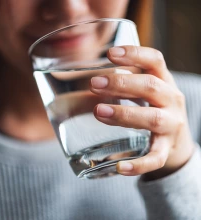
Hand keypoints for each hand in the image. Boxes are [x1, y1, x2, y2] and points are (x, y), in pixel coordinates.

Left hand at [90, 46, 194, 179]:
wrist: (176, 142)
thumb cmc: (154, 110)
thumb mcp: (145, 92)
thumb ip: (124, 83)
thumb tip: (91, 78)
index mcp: (164, 82)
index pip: (155, 60)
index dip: (134, 54)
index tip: (110, 53)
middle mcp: (172, 100)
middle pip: (151, 86)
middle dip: (122, 84)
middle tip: (94, 84)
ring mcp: (172, 125)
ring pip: (152, 118)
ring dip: (125, 114)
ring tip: (99, 112)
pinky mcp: (167, 149)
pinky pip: (155, 158)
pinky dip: (138, 164)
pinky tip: (120, 167)